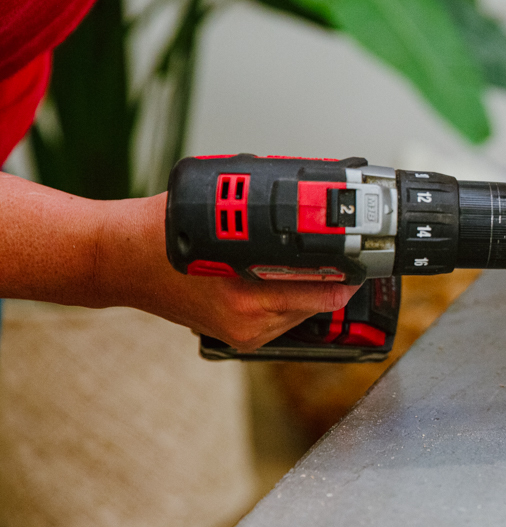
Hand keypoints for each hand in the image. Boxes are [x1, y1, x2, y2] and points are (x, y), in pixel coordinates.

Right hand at [0, 175, 358, 349]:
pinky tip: (290, 278)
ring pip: (305, 313)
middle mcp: (247, 320)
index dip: (350, 270)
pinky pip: (285, 320)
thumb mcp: (222, 204)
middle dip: (336, 278)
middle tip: (351, 254)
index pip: (324, 291)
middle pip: (321, 303)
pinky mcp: (238, 339)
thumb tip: (313, 187)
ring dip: (315, 289)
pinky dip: (292, 299)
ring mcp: (243, 334)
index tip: (366, 254)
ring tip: (319, 262)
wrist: (119, 261)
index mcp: (246, 295)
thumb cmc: (162, 231)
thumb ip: (267, 205)